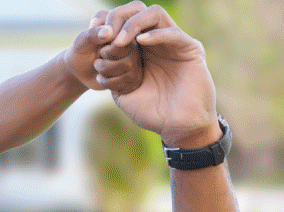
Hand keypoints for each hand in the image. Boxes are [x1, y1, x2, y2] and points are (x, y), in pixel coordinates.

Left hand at [67, 3, 143, 92]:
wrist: (79, 71)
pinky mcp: (135, 75)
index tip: (97, 47)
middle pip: (129, 53)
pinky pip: (127, 81)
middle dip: (105, 60)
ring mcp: (137, 59)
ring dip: (105, 70)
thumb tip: (108, 32)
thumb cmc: (81, 51)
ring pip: (128, 67)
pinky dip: (108, 82)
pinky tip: (101, 77)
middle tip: (98, 57)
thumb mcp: (81, 41)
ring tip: (98, 66)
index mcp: (125, 28)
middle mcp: (135, 42)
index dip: (107, 49)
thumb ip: (92, 33)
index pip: (125, 38)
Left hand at [104, 4, 219, 148]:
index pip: (122, 22)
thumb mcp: (122, 91)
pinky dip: (155, 34)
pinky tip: (140, 42)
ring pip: (154, 14)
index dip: (106, 24)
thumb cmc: (150, 112)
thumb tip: (98, 57)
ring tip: (119, 42)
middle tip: (105, 36)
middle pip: (137, 12)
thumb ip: (111, 73)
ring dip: (133, 24)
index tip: (92, 36)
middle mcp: (156, 41)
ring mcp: (174, 43)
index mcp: (139, 49)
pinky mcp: (191, 49)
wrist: (176, 127)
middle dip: (117, 18)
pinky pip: (173, 33)